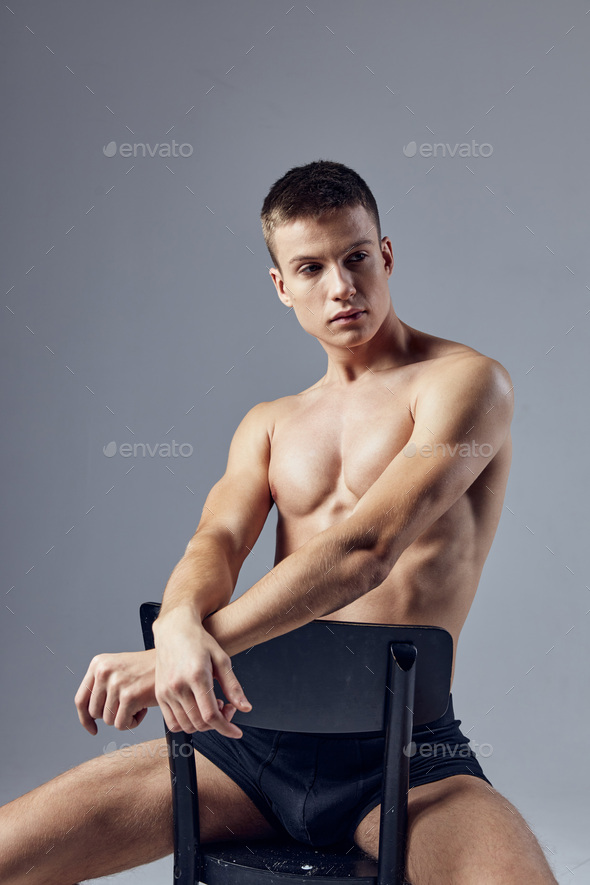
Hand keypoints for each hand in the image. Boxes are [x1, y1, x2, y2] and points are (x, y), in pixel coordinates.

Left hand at [74, 649, 157, 734]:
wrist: (171, 664)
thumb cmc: (146, 671)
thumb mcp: (117, 670)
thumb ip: (100, 687)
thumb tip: (88, 718)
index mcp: (98, 664)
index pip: (80, 699)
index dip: (85, 719)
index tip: (92, 728)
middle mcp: (103, 672)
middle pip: (95, 713)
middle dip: (111, 715)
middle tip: (128, 704)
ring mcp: (116, 684)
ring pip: (109, 721)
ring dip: (124, 717)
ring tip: (137, 703)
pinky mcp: (129, 696)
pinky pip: (122, 724)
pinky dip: (133, 722)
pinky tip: (143, 708)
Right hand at [153, 608, 250, 738]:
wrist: (174, 630)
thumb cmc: (198, 641)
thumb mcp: (222, 659)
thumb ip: (233, 686)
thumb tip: (245, 708)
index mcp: (197, 676)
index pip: (211, 715)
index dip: (226, 727)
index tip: (236, 732)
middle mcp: (178, 685)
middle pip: (199, 723)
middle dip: (217, 723)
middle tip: (225, 708)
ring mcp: (166, 691)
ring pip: (186, 725)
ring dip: (203, 725)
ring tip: (211, 706)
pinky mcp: (159, 695)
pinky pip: (172, 722)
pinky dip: (186, 724)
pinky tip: (196, 710)